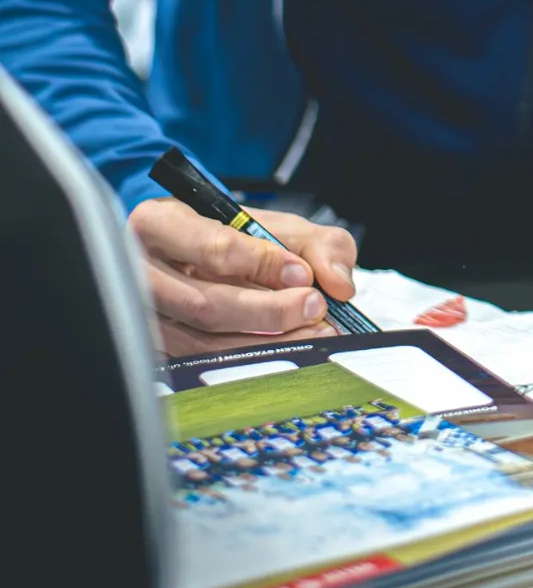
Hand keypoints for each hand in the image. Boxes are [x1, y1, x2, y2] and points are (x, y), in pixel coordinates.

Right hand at [130, 198, 357, 357]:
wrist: (193, 253)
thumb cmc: (231, 236)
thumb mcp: (275, 223)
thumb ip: (317, 243)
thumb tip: (337, 281)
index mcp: (160, 223)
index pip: (211, 246)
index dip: (261, 263)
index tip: (302, 274)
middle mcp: (140, 271)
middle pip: (203, 303)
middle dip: (267, 311)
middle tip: (314, 307)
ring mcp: (140, 317)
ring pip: (200, 341)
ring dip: (262, 342)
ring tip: (310, 332)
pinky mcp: (153, 349)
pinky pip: (198, 365)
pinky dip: (245, 361)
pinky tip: (282, 353)